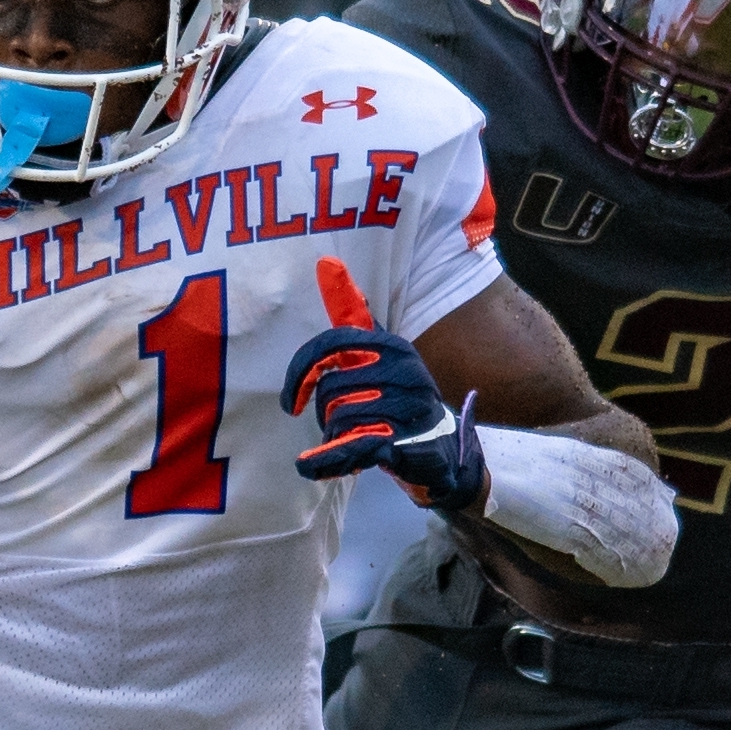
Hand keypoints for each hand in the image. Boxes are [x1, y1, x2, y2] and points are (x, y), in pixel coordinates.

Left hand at [284, 256, 485, 510]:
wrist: (439, 452)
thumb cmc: (399, 397)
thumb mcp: (379, 352)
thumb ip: (352, 313)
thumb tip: (326, 263)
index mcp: (392, 346)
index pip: (331, 345)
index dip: (300, 371)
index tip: (291, 400)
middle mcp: (403, 371)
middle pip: (329, 389)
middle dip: (323, 412)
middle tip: (338, 424)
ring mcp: (406, 408)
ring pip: (338, 418)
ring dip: (334, 436)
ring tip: (354, 439)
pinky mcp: (403, 443)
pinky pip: (352, 448)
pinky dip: (328, 460)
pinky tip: (310, 466)